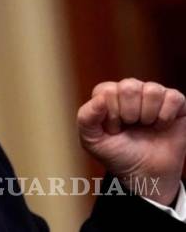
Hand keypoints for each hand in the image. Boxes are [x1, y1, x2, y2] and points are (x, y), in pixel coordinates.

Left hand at [78, 78, 185, 204]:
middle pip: (129, 87)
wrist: (145, 174)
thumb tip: (100, 99)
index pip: (108, 91)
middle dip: (129, 114)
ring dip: (148, 115)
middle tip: (130, 127)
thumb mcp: (91, 140)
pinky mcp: (174, 102)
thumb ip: (86, 118)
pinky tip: (161, 125)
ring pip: (152, 90)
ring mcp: (152, 94)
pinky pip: (173, 98)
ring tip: (145, 126)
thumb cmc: (117, 153)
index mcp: (107, 94)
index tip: (113, 129)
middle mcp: (129, 89)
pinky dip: (166, 117)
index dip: (111, 115)